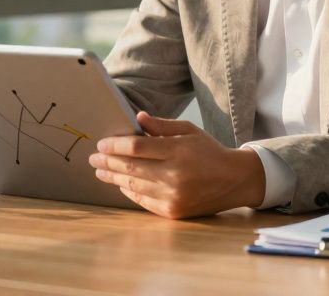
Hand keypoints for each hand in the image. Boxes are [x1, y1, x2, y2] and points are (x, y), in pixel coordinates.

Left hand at [87, 111, 264, 218]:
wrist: (234, 180)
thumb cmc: (209, 151)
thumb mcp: (189, 131)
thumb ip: (162, 126)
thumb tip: (138, 118)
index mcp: (177, 151)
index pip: (137, 147)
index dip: (115, 145)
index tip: (101, 144)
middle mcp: (174, 175)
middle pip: (130, 168)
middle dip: (107, 162)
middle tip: (93, 158)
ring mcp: (173, 196)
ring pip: (133, 186)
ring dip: (113, 178)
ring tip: (100, 172)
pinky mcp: (173, 211)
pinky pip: (143, 201)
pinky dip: (129, 192)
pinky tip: (120, 184)